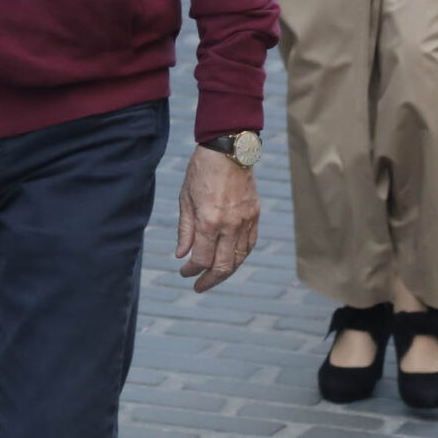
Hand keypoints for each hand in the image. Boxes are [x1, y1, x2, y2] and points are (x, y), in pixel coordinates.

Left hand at [175, 146, 259, 291]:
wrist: (228, 150)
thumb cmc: (201, 172)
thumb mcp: (185, 199)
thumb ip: (185, 230)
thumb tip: (182, 255)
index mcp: (208, 221)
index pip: (201, 258)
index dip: (191, 270)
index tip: (184, 272)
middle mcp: (230, 225)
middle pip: (223, 266)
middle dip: (209, 280)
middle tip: (198, 286)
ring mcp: (245, 222)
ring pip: (239, 259)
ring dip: (226, 272)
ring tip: (213, 277)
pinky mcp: (255, 216)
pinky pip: (249, 245)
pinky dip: (240, 257)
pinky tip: (231, 261)